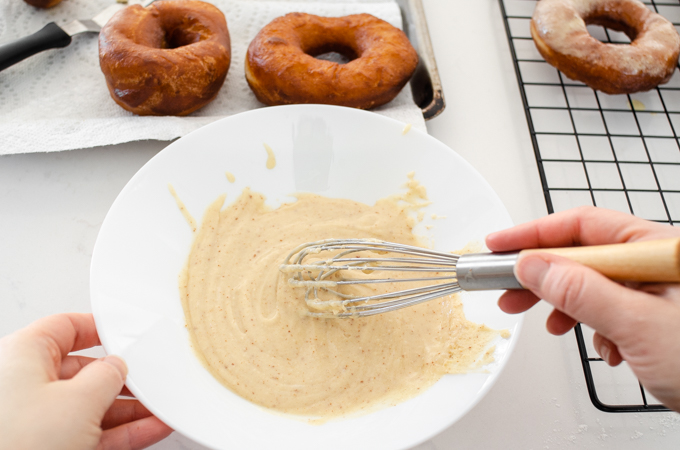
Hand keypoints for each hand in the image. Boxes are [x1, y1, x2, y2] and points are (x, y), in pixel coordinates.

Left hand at [0, 313, 172, 449]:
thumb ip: (106, 376)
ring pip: (89, 406)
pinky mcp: (46, 447)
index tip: (122, 334)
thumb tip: (117, 367)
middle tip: (147, 381)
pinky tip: (149, 428)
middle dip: (121, 379)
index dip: (97, 329)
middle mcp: (24, 386)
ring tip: (158, 409)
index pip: (64, 328)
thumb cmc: (16, 444)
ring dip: (127, 410)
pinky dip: (120, 432)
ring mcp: (34, 420)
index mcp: (22, 356)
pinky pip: (89, 432)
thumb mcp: (78, 400)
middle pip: (82, 372)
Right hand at [486, 206, 679, 411]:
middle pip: (584, 254)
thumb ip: (582, 291)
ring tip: (549, 324)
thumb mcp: (639, 325)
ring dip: (567, 304)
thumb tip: (535, 265)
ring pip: (594, 284)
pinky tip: (600, 344)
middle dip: (543, 274)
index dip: (535, 233)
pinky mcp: (657, 317)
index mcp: (659, 249)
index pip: (583, 225)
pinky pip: (611, 309)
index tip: (500, 244)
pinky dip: (594, 326)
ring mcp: (658, 291)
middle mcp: (658, 264)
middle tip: (509, 289)